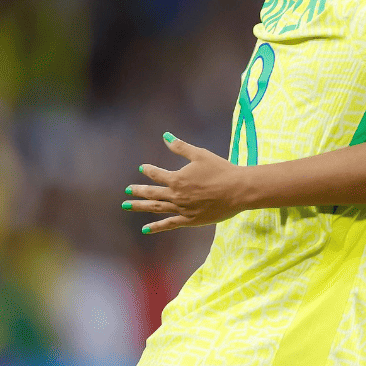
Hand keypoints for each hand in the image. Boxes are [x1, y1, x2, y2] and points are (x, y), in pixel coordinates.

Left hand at [123, 133, 249, 233]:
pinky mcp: (190, 220)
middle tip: (127, 190)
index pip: (157, 174)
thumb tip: (166, 136)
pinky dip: (156, 226)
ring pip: (156, 208)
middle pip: (152, 193)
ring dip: (140, 206)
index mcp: (177, 179)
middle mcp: (176, 195)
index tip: (143, 168)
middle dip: (138, 191)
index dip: (149, 170)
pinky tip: (145, 229)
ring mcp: (182, 209)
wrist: (238, 189)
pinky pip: (169, 224)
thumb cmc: (221, 170)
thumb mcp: (200, 155)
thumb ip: (181, 147)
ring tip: (127, 205)